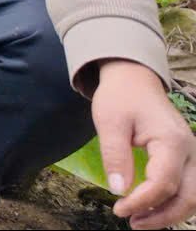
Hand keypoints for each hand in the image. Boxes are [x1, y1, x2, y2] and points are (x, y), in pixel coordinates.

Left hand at [94, 59, 195, 229]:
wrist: (134, 80)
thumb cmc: (120, 98)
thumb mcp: (109, 122)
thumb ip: (115, 155)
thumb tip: (118, 190)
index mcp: (171, 141)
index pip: (163, 182)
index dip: (142, 201)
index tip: (119, 209)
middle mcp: (190, 150)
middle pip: (188, 195)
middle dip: (162, 215)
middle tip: (133, 224)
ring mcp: (192, 154)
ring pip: (194, 195)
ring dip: (171, 213)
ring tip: (141, 221)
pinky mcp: (187, 158)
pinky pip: (189, 187)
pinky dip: (176, 203)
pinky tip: (153, 209)